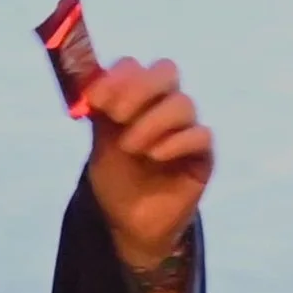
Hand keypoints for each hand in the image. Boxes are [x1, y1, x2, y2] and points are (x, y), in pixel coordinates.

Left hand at [83, 56, 212, 275]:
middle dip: (139, 88)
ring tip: (130, 147)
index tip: (96, 97)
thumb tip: (90, 86)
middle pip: (166, 72)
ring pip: (182, 104)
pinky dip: (175, 142)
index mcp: (137, 100)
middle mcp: (164, 107)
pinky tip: (155, 157)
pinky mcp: (202, 155)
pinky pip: (200, 136)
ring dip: (152, 122)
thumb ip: (99, 116)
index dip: (118, 76)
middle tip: (117, 115)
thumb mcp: (100, 147)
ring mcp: (186, 128)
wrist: (129, 225)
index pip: (135, 68)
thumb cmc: (117, 182)